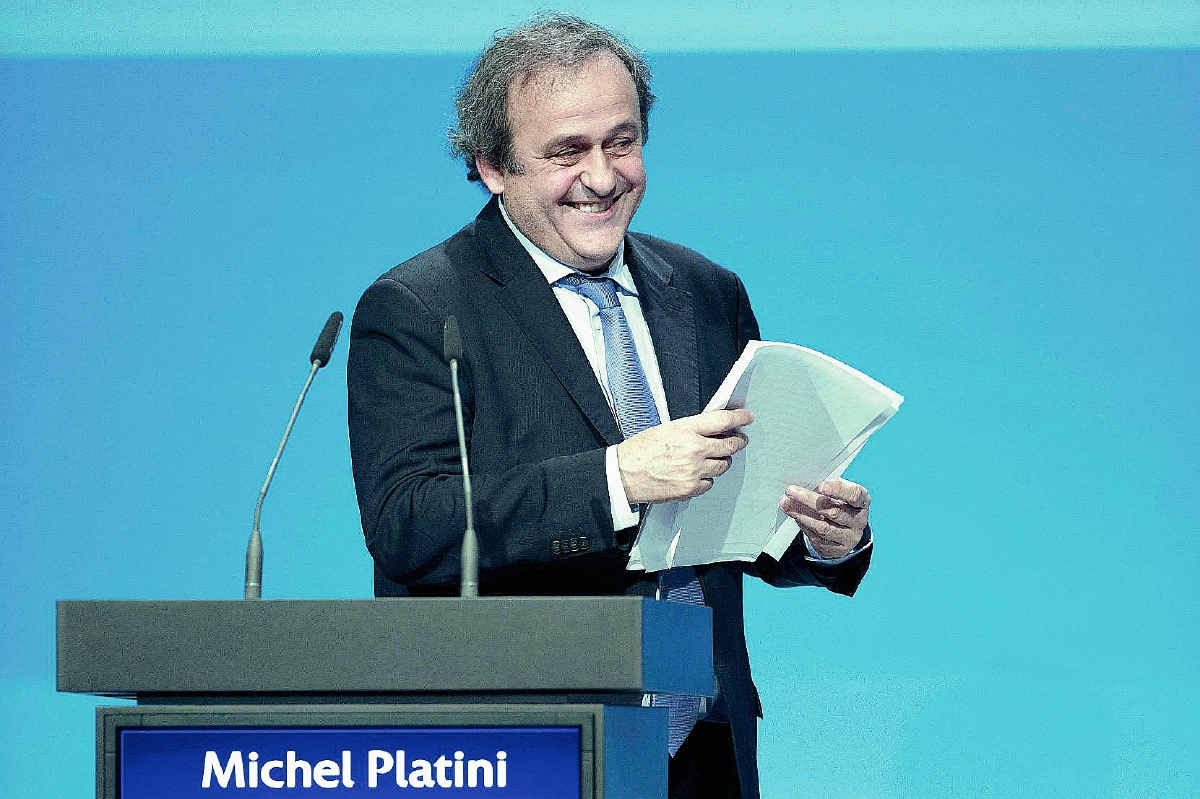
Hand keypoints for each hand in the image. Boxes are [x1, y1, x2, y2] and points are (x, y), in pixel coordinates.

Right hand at [617, 409, 752, 503]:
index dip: (740, 418)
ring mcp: (693, 471)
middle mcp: (693, 450)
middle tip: (739, 440)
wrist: (624, 474)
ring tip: (710, 458)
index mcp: (686, 430)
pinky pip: (710, 483)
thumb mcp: (667, 429)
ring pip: (722, 466)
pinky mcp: (690, 488)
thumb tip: (717, 429)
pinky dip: (706, 478)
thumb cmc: (642, 450)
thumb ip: (693, 429)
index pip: (723, 421)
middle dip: (738, 442)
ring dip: (721, 461)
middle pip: (729, 446)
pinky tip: (694, 474)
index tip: (747, 417)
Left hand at [779, 478, 869, 558]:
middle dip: (809, 500)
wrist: (846, 530)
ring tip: (786, 503)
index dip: (838, 490)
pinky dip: (803, 524)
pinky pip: (816, 537)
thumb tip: (806, 479)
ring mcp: (849, 537)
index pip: (854, 495)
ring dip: (801, 514)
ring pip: (823, 527)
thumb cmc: (840, 503)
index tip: (821, 486)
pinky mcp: (836, 549)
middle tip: (791, 491)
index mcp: (862, 502)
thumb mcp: (840, 493)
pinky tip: (793, 515)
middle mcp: (858, 521)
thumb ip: (828, 487)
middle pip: (834, 512)